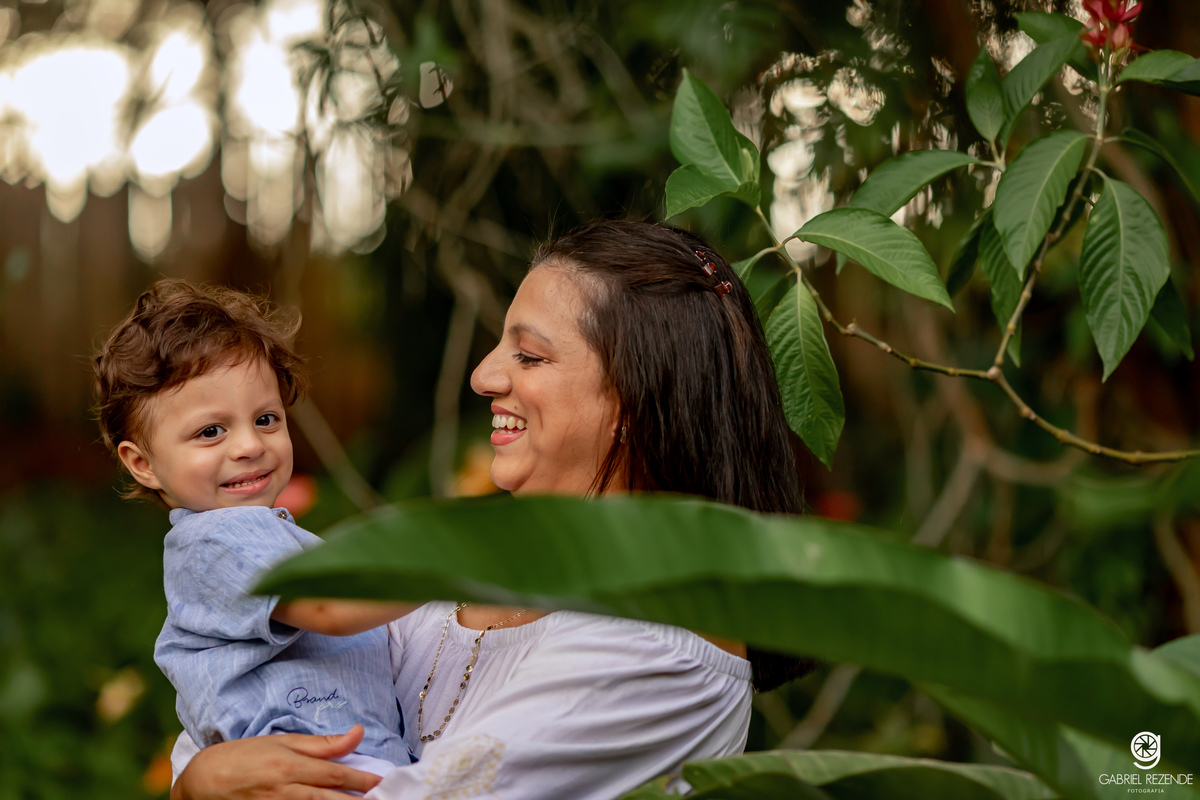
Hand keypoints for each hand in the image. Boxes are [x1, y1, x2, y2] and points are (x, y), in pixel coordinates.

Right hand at [171, 725, 382, 799]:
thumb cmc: (245, 755)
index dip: (362, 780)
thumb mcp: (283, 742)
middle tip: (383, 799)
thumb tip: (358, 732)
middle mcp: (285, 791)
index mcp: (291, 766)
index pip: (335, 776)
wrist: (203, 780)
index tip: (383, 782)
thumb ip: (322, 744)